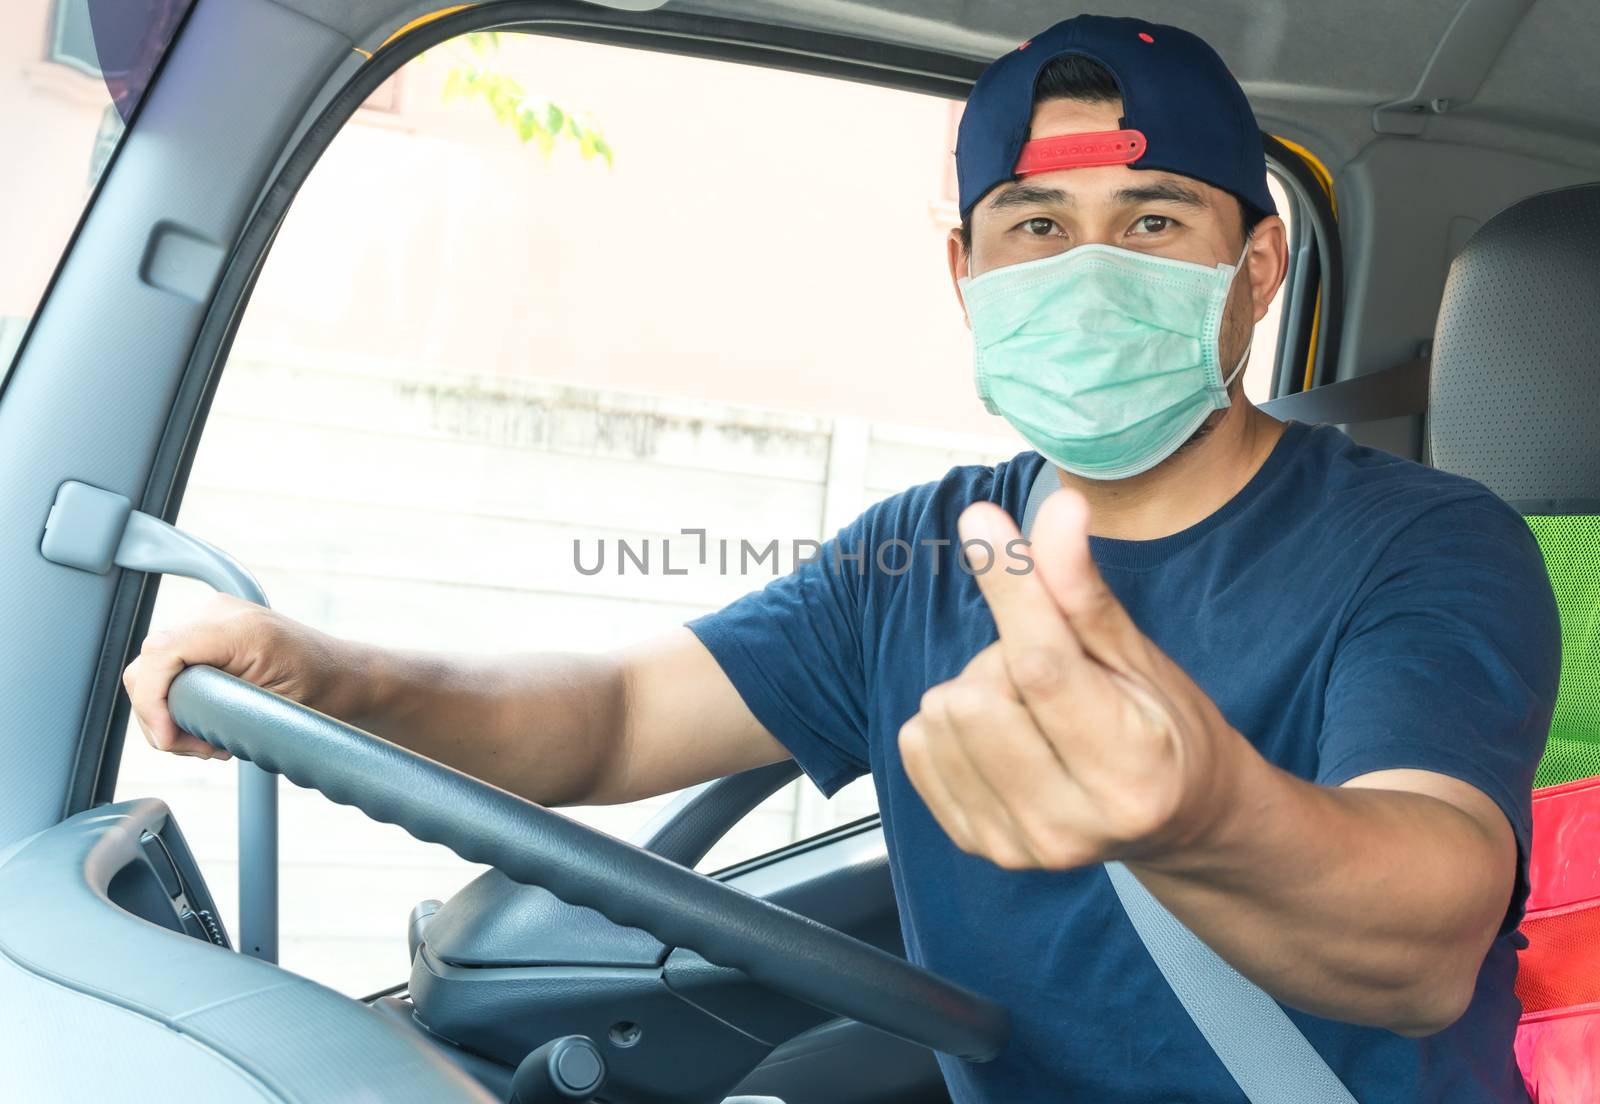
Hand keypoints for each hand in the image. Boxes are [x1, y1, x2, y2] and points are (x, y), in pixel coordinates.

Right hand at [122, 594, 356, 759]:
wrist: (344, 675)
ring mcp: (212, 616)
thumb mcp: (270, 710)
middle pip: (149, 663)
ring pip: (152, 667)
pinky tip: (205, 721)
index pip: (162, 652)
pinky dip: (176, 697)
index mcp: (241, 629)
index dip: (152, 701)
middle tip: (198, 749)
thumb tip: (168, 728)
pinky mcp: (208, 629)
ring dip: (168, 711)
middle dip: (160, 715)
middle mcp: (220, 612)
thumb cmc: (322, 692)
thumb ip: (215, 713)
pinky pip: (170, 663)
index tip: (168, 740)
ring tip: (207, 741)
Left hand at [897, 488, 1251, 870]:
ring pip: (941, 715)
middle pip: (976, 695)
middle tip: (1051, 671)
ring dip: (976, 691)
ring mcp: (1017, 846)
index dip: (1009, 587)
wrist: (1175, 821)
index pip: (1042, 668)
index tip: (982, 523)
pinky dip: (948, 724)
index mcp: (1130, 774)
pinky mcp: (976, 846)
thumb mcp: (1139, 655)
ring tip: (1030, 708)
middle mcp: (1069, 825)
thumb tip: (1057, 508)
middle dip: (1003, 658)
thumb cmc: (1165, 729)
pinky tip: (999, 734)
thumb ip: (1083, 589)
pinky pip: (915, 745)